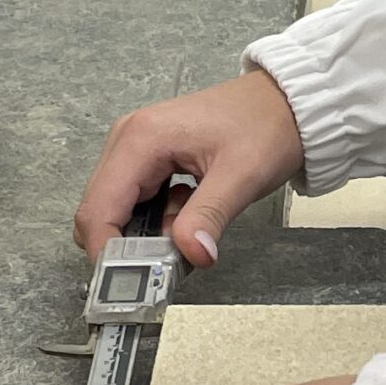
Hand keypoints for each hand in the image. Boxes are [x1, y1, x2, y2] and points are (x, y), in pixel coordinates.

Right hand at [77, 71, 303, 265]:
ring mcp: (136, 146)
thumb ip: (209, 216)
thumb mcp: (242, 175)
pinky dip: (156, 220)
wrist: (287, 101)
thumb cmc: (266, 126)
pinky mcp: (149, 156)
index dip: (106, 252)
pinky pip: (137, 200)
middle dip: (126, 246)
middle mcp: (128, 139)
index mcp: (141, 139)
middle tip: (167, 264)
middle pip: (100, 210)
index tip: (130, 283)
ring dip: (144, 233)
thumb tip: (190, 255)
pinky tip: (189, 215)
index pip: (98, 208)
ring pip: (118, 209)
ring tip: (188, 232)